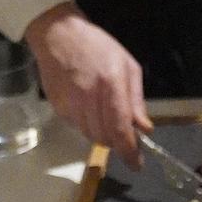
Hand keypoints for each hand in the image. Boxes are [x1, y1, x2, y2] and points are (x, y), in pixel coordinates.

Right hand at [24, 4, 148, 164]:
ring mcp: (71, 104)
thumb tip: (144, 128)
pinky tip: (87, 106)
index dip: (129, 151)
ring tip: (103, 115)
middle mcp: (90, 98)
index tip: (137, 165)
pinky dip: (86, 124)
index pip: (121, 128)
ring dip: (101, 134)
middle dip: (116, 141)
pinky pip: (76, 127)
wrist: (58, 35)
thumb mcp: (127, 64)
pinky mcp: (58, 107)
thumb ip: (136, 99)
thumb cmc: (97, 46)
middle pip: (105, 138)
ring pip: (90, 136)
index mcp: (111, 84)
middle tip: (122, 133)